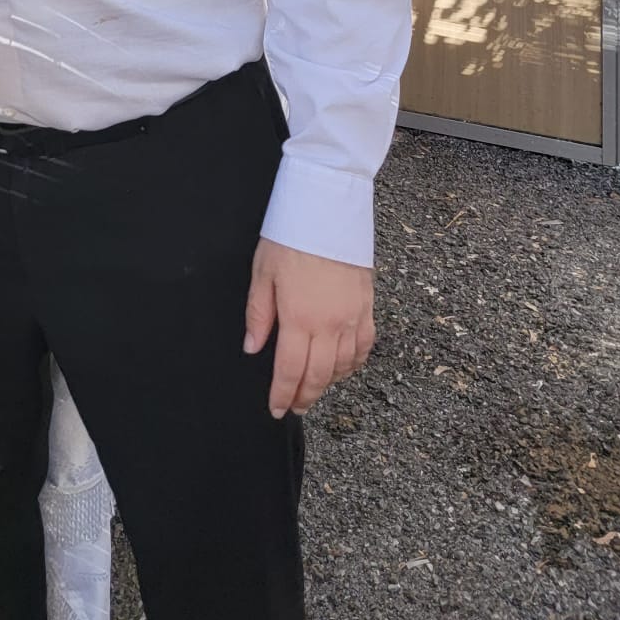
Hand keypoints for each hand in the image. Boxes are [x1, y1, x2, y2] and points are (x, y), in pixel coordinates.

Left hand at [244, 236, 375, 418]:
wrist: (328, 210)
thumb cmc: (291, 237)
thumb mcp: (262, 273)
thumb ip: (258, 315)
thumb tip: (252, 348)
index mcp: (299, 318)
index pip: (290, 371)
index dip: (282, 395)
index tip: (276, 409)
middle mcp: (329, 325)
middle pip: (319, 376)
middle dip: (305, 397)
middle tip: (294, 408)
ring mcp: (352, 317)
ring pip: (343, 366)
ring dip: (327, 383)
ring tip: (313, 389)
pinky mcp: (367, 307)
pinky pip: (364, 347)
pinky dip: (353, 363)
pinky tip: (342, 367)